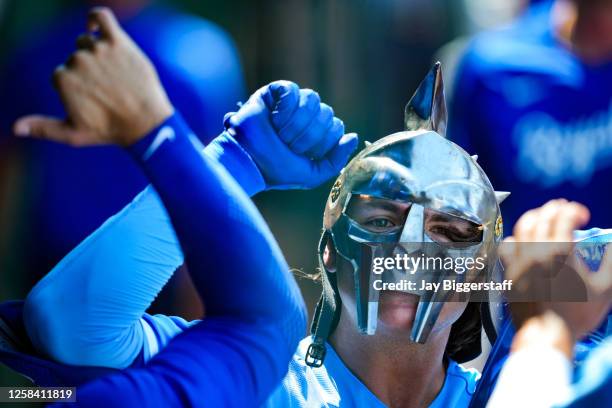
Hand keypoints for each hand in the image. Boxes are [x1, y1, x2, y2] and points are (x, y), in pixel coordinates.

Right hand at [13, 7, 172, 145]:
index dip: (77, 88)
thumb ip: (43, 128)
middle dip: (88, 72)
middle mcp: (78, 61)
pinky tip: (95, 27)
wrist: (145, 123)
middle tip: (107, 90)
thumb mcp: (73, 134)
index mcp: (63, 79)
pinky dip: (95, 17)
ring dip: (95, 53)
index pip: (63, 74)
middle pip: (75, 57)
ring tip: (112, 75)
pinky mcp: (118, 42)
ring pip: (87, 42)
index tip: (93, 101)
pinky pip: (102, 17)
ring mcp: (99, 50)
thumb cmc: (109, 130)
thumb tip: (16, 128)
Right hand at [224, 81, 357, 189]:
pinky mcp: (276, 92)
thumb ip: (336, 159)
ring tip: (281, 135)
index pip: (336, 126)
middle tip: (289, 146)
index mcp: (317, 133)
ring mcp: (291, 102)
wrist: (248, 162)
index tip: (303, 154)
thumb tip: (353, 136)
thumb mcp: (312, 174)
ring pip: (313, 99)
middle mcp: (306, 116)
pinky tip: (274, 120)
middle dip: (308, 135)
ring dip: (297, 123)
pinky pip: (293, 90)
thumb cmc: (276, 170)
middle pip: (326, 113)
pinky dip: (286, 109)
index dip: (323, 142)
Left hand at [501, 199, 611, 350]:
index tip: (583, 216)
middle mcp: (536, 251)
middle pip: (542, 217)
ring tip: (544, 217)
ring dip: (535, 217)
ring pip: (522, 227)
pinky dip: (516, 237)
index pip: (563, 216)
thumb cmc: (577, 315)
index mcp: (561, 252)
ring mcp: (519, 260)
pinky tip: (523, 240)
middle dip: (554, 208)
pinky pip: (507, 245)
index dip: (574, 210)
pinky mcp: (508, 271)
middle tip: (563, 209)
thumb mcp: (605, 289)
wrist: (546, 335)